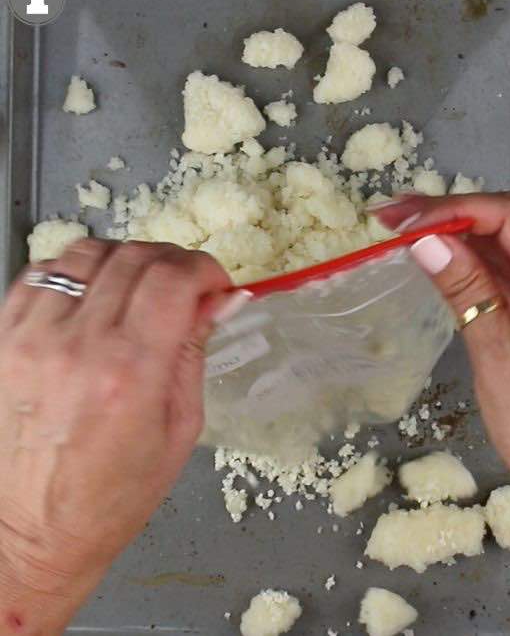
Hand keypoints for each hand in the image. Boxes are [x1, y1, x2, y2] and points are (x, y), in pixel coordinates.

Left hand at [0, 240, 231, 632]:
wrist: (37, 529)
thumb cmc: (115, 494)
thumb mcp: (182, 428)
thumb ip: (194, 352)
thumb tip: (215, 300)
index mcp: (131, 372)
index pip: (173, 278)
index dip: (205, 269)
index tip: (216, 286)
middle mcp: (78, 346)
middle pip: (134, 257)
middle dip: (173, 262)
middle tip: (187, 287)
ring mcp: (32, 339)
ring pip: (86, 252)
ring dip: (124, 259)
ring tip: (139, 287)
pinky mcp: (4, 341)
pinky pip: (40, 274)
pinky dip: (76, 272)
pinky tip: (95, 296)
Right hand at [372, 193, 509, 616]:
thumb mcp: (497, 355)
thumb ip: (466, 289)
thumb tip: (428, 240)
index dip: (456, 207)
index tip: (406, 216)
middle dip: (453, 215)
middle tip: (394, 218)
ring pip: (509, 250)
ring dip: (459, 239)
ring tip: (404, 234)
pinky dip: (475, 269)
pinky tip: (439, 263)